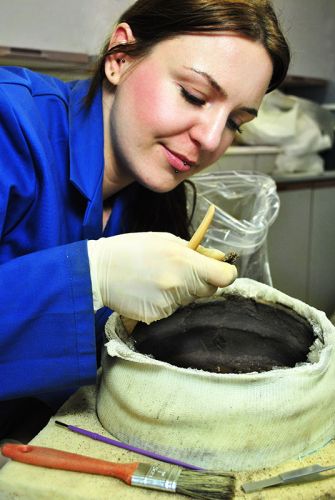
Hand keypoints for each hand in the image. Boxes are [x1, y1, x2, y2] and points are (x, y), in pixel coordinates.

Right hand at [87, 232, 236, 323]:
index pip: (225, 276)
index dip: (225, 272)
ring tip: (158, 279)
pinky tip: (150, 290)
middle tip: (181, 270)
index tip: (218, 269)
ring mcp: (169, 303)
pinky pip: (173, 309)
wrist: (97, 272)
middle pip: (210, 290)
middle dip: (202, 281)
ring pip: (190, 300)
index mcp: (185, 261)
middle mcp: (180, 285)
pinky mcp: (158, 316)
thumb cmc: (131, 249)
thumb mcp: (165, 240)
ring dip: (182, 291)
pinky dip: (166, 301)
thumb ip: (195, 250)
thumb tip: (219, 257)